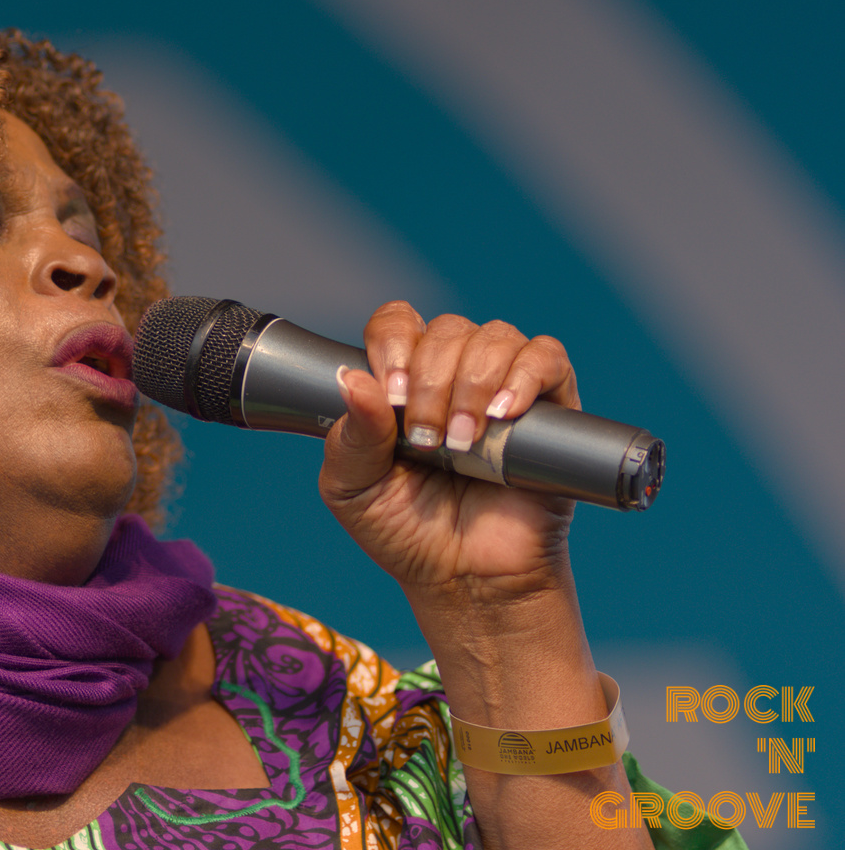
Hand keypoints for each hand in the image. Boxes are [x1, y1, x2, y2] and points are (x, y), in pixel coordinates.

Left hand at [318, 300, 581, 605]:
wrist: (465, 580)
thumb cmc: (406, 531)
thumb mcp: (352, 488)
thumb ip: (350, 435)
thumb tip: (351, 377)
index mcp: (404, 381)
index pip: (398, 324)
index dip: (392, 346)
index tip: (392, 396)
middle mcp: (454, 374)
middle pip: (447, 330)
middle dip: (431, 382)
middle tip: (427, 440)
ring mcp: (503, 387)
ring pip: (495, 337)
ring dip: (472, 384)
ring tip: (462, 442)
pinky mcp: (553, 408)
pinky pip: (549, 358)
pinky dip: (525, 376)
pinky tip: (503, 413)